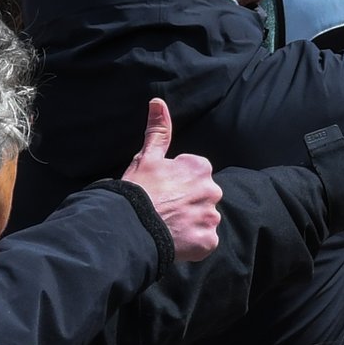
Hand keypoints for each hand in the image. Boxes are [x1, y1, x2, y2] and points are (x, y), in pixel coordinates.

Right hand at [119, 98, 221, 262]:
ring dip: (190, 223)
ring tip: (167, 226)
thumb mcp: (147, 157)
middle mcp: (212, 190)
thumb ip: (159, 130)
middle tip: (164, 210)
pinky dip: (193, 243)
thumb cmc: (138, 190)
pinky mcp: (209, 241)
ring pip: (204, 219)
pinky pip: (205, 241)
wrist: (131, 227)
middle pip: (202, 196)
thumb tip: (158, 102)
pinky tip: (175, 240)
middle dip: (187, 202)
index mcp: (200, 167)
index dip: (176, 183)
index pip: (194, 174)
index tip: (161, 190)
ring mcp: (211, 217)